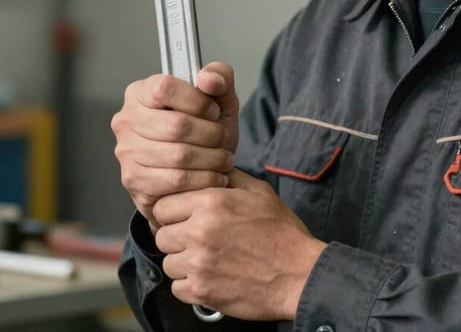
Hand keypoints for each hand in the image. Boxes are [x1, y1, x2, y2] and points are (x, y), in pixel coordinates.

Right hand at [111, 62, 238, 230]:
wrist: (198, 172)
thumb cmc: (204, 130)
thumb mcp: (219, 97)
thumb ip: (220, 76)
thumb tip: (208, 78)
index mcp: (141, 92)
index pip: (164, 88)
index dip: (197, 101)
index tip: (213, 111)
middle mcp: (126, 120)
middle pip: (176, 125)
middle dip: (211, 134)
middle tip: (222, 139)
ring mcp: (126, 152)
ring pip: (178, 155)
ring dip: (211, 159)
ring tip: (222, 158)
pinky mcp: (134, 181)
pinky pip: (176, 180)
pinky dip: (204, 179)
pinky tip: (213, 175)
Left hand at [154, 169, 326, 320]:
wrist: (298, 273)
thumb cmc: (281, 231)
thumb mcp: (259, 192)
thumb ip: (229, 177)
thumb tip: (212, 168)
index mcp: (210, 203)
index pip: (162, 206)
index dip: (172, 211)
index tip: (183, 217)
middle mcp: (199, 232)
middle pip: (161, 235)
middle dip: (176, 236)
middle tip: (196, 239)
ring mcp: (199, 264)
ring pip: (168, 263)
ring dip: (182, 261)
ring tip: (206, 258)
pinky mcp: (202, 291)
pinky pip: (177, 288)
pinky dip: (189, 284)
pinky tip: (209, 276)